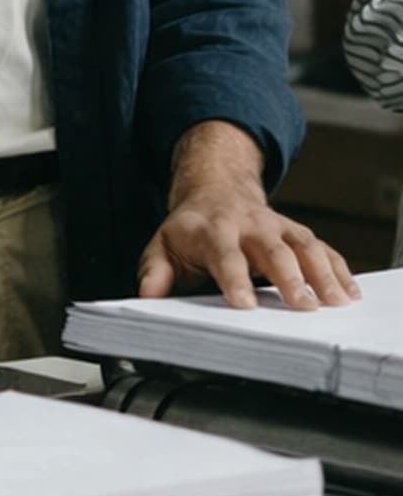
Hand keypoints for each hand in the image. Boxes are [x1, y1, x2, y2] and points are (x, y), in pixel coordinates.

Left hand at [137, 120, 359, 310]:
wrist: (216, 189)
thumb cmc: (191, 229)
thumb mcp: (164, 245)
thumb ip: (155, 271)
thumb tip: (147, 295)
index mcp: (213, 230)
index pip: (224, 254)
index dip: (234, 278)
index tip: (243, 304)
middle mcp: (249, 225)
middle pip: (272, 249)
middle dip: (289, 277)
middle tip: (304, 306)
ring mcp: (277, 226)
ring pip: (304, 245)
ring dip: (322, 273)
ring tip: (335, 302)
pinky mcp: (296, 232)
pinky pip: (321, 248)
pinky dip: (338, 268)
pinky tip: (349, 291)